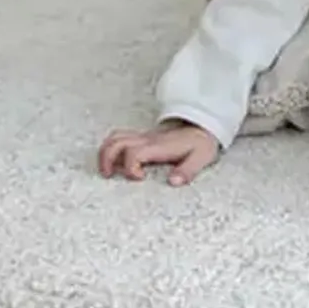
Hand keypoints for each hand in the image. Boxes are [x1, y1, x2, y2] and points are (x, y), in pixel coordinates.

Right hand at [98, 120, 218, 186]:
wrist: (203, 126)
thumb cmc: (200, 143)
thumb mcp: (201, 157)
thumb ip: (188, 170)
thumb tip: (173, 182)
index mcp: (159, 146)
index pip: (134, 153)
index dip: (131, 168)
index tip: (140, 178)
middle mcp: (147, 139)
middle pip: (116, 142)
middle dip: (106, 159)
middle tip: (108, 176)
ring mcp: (143, 137)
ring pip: (115, 138)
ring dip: (105, 153)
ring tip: (107, 171)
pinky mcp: (143, 137)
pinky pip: (120, 138)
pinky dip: (111, 149)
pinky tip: (116, 162)